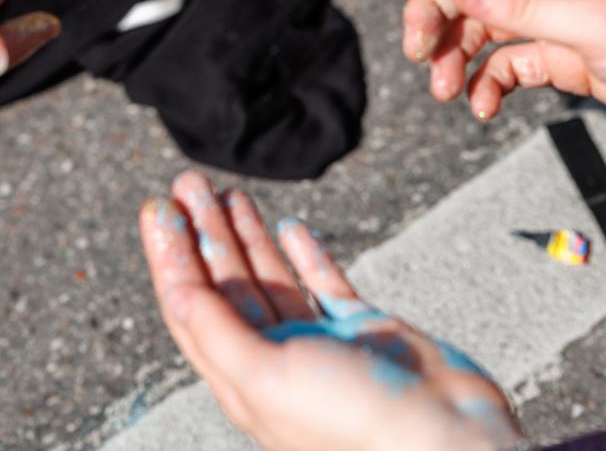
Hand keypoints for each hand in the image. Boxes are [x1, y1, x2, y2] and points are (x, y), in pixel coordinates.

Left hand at [139, 171, 521, 450]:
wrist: (447, 439)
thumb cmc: (354, 423)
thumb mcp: (267, 379)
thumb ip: (217, 332)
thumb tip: (173, 290)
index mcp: (243, 380)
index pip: (191, 308)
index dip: (170, 256)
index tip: (158, 206)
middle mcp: (275, 362)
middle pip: (225, 286)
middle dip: (203, 233)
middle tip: (188, 181)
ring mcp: (320, 345)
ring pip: (270, 279)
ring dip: (245, 236)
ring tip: (225, 192)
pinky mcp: (363, 332)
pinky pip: (324, 285)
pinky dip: (305, 255)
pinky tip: (290, 227)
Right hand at [398, 0, 605, 136]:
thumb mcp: (598, 25)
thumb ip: (524, 6)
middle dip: (441, 15)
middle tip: (419, 53)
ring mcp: (562, 15)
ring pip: (488, 26)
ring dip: (460, 55)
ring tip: (446, 90)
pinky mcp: (569, 54)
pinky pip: (512, 61)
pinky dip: (491, 82)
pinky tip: (483, 107)